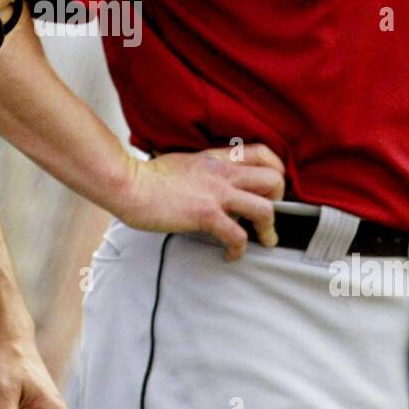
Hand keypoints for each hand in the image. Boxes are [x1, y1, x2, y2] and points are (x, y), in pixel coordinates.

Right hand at [119, 143, 285, 259]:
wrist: (129, 184)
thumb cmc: (148, 177)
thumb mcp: (185, 162)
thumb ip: (204, 169)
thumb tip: (212, 183)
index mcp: (218, 159)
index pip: (263, 153)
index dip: (277, 170)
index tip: (273, 188)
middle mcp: (223, 174)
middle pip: (274, 180)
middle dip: (279, 201)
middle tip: (268, 215)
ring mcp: (216, 194)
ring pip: (265, 209)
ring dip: (269, 230)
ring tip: (263, 240)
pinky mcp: (206, 215)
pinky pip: (237, 235)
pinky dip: (239, 250)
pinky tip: (230, 254)